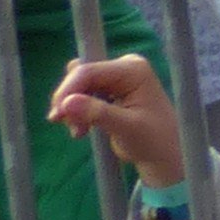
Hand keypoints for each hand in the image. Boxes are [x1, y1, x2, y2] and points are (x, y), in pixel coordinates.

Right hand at [49, 56, 185, 192]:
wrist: (162, 153)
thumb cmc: (153, 140)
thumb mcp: (126, 128)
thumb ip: (98, 113)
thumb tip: (66, 103)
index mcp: (133, 70)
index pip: (88, 71)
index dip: (67, 91)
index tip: (56, 116)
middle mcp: (124, 67)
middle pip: (79, 76)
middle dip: (69, 101)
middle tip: (69, 128)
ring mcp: (116, 77)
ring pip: (77, 86)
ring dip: (72, 109)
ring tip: (79, 132)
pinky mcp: (108, 90)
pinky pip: (81, 95)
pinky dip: (77, 112)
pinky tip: (81, 130)